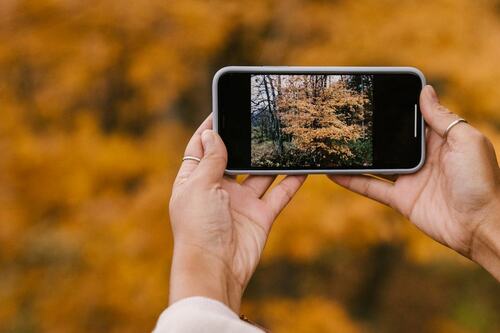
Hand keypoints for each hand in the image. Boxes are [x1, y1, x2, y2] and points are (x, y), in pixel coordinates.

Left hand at [168, 115, 305, 311]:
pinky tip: (304, 167)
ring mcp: (241, 202)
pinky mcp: (261, 215)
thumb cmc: (198, 227)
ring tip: (286, 137)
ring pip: (260, 174)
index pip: (200, 148)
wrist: (216, 268)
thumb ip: (210, 159)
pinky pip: (279, 194)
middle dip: (245, 141)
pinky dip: (292, 182)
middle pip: (233, 158)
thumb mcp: (199, 186)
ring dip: (272, 160)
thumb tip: (211, 132)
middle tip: (261, 120)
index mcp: (195, 180)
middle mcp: (218, 189)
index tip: (223, 108)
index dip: (210, 129)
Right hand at [329, 85, 499, 279]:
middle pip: (391, 139)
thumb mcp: (466, 141)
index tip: (375, 93)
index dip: (397, 106)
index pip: (414, 118)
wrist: (480, 227)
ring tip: (334, 143)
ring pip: (377, 163)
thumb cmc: (481, 182)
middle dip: (371, 130)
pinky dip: (351, 181)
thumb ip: (443, 118)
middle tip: (345, 117)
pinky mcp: (400, 199)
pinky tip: (333, 173)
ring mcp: (409, 178)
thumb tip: (426, 91)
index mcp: (440, 139)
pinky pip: (371, 187)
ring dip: (357, 155)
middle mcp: (423, 157)